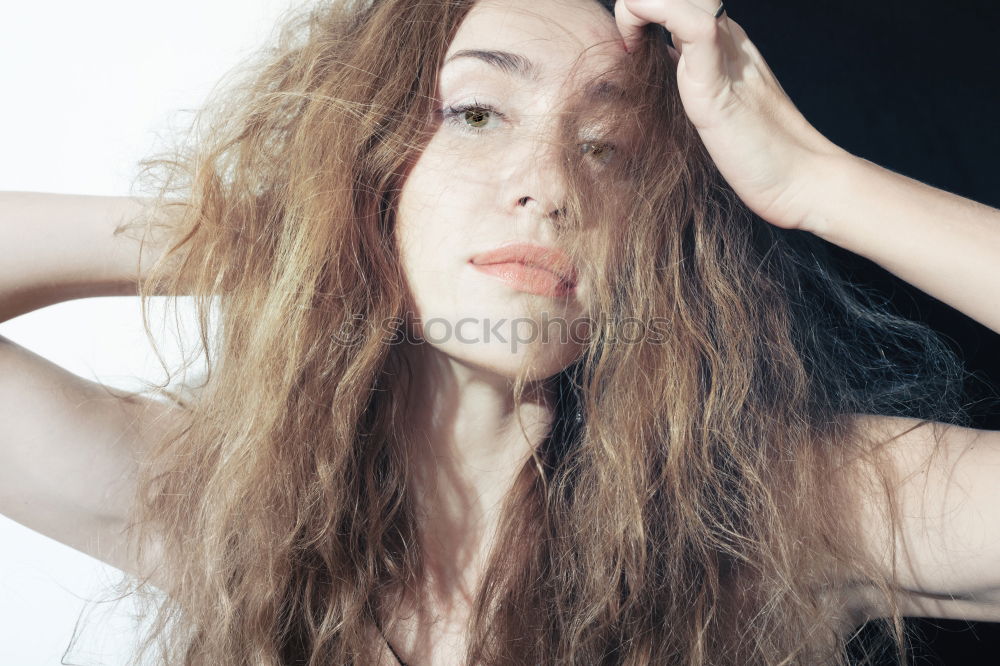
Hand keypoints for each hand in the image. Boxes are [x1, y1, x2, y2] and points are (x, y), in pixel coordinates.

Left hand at [614, 0, 851, 231]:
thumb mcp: (709, 107)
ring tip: (627, 40)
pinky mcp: (717, 83)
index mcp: (723, 44)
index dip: (649, 7)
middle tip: (624, 40)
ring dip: (644, 4)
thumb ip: (686, 83)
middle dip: (643, 3)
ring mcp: (725, 56)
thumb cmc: (756, 154)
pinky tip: (634, 36)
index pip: (682, 2)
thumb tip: (654, 71)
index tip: (626, 42)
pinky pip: (696, 27)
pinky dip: (661, 12)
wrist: (800, 181)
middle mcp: (727, 40)